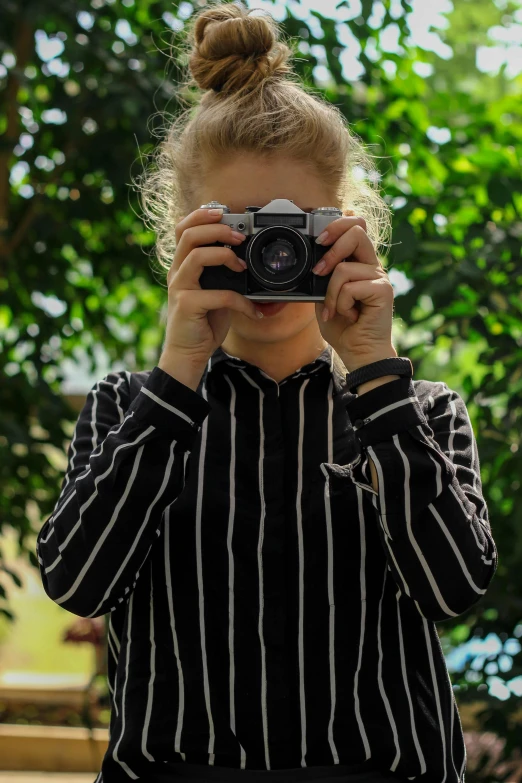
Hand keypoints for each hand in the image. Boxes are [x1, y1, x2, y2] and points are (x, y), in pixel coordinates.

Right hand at [163, 208, 262, 370]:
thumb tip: (253, 262)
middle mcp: (177, 272)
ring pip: (196, 256)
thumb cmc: (204, 323)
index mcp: (183, 265)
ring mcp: (180, 288)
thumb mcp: (218, 293)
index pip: (183, 228)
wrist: (188, 354)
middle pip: (188, 235)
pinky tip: (253, 309)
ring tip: (242, 266)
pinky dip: (239, 300)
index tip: (224, 213)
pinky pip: (216, 294)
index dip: (201, 215)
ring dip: (224, 255)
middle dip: (217, 230)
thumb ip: (227, 276)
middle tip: (239, 237)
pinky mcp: (186, 306)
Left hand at [313, 211, 395, 371]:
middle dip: (332, 247)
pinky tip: (349, 316)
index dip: (337, 224)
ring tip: (335, 311)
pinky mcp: (383, 290)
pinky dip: (341, 304)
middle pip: (358, 230)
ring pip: (344, 268)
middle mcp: (371, 266)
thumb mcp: (324, 296)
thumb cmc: (343, 327)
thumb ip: (322, 276)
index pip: (356, 226)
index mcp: (359, 263)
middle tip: (318, 271)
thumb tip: (314, 256)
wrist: (358, 353)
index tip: (318, 240)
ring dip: (330, 294)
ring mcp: (379, 277)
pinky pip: (350, 287)